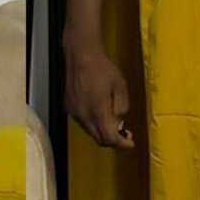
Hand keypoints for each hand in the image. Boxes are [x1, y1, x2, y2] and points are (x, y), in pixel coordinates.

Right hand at [63, 34, 134, 150]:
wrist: (80, 55)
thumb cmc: (102, 68)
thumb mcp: (120, 85)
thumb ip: (122, 105)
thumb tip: (120, 120)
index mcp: (98, 111)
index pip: (109, 138)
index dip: (122, 144)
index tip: (131, 144)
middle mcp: (83, 115)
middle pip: (98, 139)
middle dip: (113, 140)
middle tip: (125, 135)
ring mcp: (74, 112)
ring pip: (90, 131)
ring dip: (102, 131)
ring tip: (113, 122)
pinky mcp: (68, 106)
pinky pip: (82, 122)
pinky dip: (93, 123)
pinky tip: (99, 112)